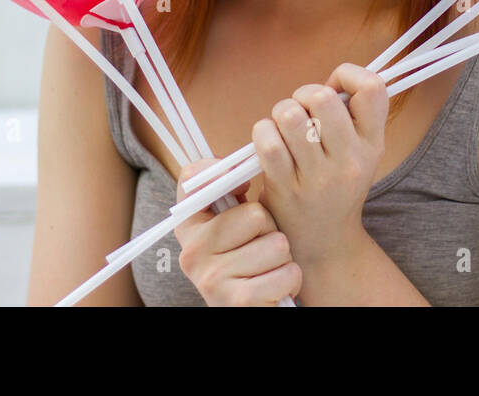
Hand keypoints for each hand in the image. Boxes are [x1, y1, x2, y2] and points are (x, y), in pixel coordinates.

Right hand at [174, 159, 301, 305]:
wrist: (246, 311)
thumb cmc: (247, 258)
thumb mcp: (233, 224)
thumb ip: (230, 192)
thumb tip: (239, 166)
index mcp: (188, 226)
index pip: (193, 178)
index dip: (220, 172)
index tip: (240, 187)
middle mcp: (191, 252)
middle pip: (256, 214)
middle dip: (271, 230)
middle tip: (260, 246)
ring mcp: (211, 279)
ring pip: (277, 245)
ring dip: (283, 258)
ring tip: (268, 269)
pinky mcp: (237, 303)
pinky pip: (287, 273)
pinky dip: (290, 280)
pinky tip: (274, 287)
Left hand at [252, 63, 388, 266]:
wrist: (325, 244)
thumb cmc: (335, 185)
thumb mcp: (359, 152)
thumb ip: (350, 116)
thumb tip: (330, 80)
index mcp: (373, 144)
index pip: (372, 87)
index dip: (346, 76)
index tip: (333, 90)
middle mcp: (351, 159)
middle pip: (323, 98)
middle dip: (303, 94)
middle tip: (301, 112)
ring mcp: (319, 176)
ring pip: (291, 115)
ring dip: (279, 113)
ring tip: (282, 127)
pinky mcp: (287, 188)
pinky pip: (268, 142)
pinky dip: (262, 132)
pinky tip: (267, 142)